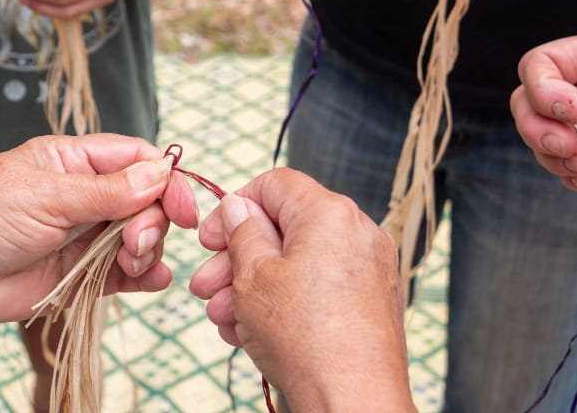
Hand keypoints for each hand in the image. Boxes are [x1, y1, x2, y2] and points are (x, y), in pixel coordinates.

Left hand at [0, 134, 197, 336]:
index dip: (166, 179)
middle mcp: (85, 196)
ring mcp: (84, 236)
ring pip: (140, 237)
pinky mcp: (81, 275)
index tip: (183, 206)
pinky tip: (152, 279)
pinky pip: (125, 273)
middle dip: (152, 220)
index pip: (137, 159)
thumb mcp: (47, 195)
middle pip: (146, 201)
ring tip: (131, 263)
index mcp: (74, 161)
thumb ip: (107, 190)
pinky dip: (144, 276)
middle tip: (136, 241)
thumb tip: (162, 173)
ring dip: (147, 250)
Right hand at [189, 168, 413, 411]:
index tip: (210, 238)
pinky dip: (284, 301)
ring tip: (221, 317)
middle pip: (284, 228)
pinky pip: (318, 288)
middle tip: (204, 286)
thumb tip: (239, 207)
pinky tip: (249, 331)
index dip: (234, 206)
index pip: (275, 184)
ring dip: (252, 286)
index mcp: (331, 212)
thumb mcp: (252, 276)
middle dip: (236, 257)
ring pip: (298, 263)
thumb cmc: (304, 337)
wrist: (353, 400)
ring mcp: (369, 269)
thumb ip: (242, 232)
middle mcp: (358, 232)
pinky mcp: (371, 303)